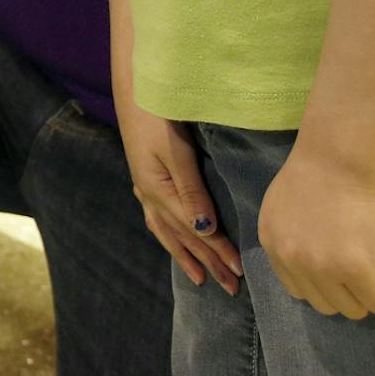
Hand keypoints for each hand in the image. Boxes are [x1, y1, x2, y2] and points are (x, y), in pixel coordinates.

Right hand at [117, 100, 243, 294]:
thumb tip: (204, 228)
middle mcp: (150, 193)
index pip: (195, 229)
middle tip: (229, 287)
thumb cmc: (158, 113)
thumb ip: (191, 190)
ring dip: (185, 255)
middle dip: (206, 262)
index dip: (218, 250)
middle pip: (182, 236)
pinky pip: (157, 218)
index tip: (239, 271)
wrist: (135, 87)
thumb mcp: (176, 151)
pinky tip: (172, 239)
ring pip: (167, 231)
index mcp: (158, 190)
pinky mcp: (145, 176)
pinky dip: (168, 235)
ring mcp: (145, 186)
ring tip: (198, 277)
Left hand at [260, 149, 374, 318]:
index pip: (297, 287)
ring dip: (364, 293)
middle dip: (344, 290)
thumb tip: (316, 261)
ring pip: (349, 309)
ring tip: (372, 264)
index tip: (338, 260)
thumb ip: (294, 236)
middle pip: (323, 303)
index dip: (323, 279)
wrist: (338, 153)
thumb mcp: (286, 207)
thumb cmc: (319, 169)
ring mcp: (319, 266)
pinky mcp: (352, 267)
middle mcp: (290, 259)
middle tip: (360, 263)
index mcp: (271, 243)